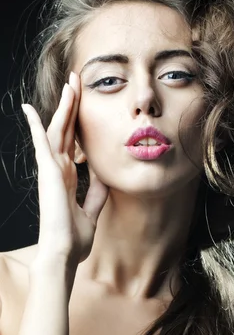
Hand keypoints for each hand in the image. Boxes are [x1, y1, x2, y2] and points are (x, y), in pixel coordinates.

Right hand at [22, 71, 108, 264]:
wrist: (65, 253)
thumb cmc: (75, 238)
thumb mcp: (92, 211)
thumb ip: (96, 193)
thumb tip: (104, 177)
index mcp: (69, 176)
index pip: (75, 141)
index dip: (79, 121)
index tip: (84, 103)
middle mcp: (58, 169)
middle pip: (66, 129)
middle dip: (73, 104)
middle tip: (77, 80)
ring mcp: (51, 169)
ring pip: (57, 130)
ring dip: (64, 106)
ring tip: (70, 83)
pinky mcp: (48, 173)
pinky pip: (41, 144)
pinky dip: (35, 126)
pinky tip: (28, 109)